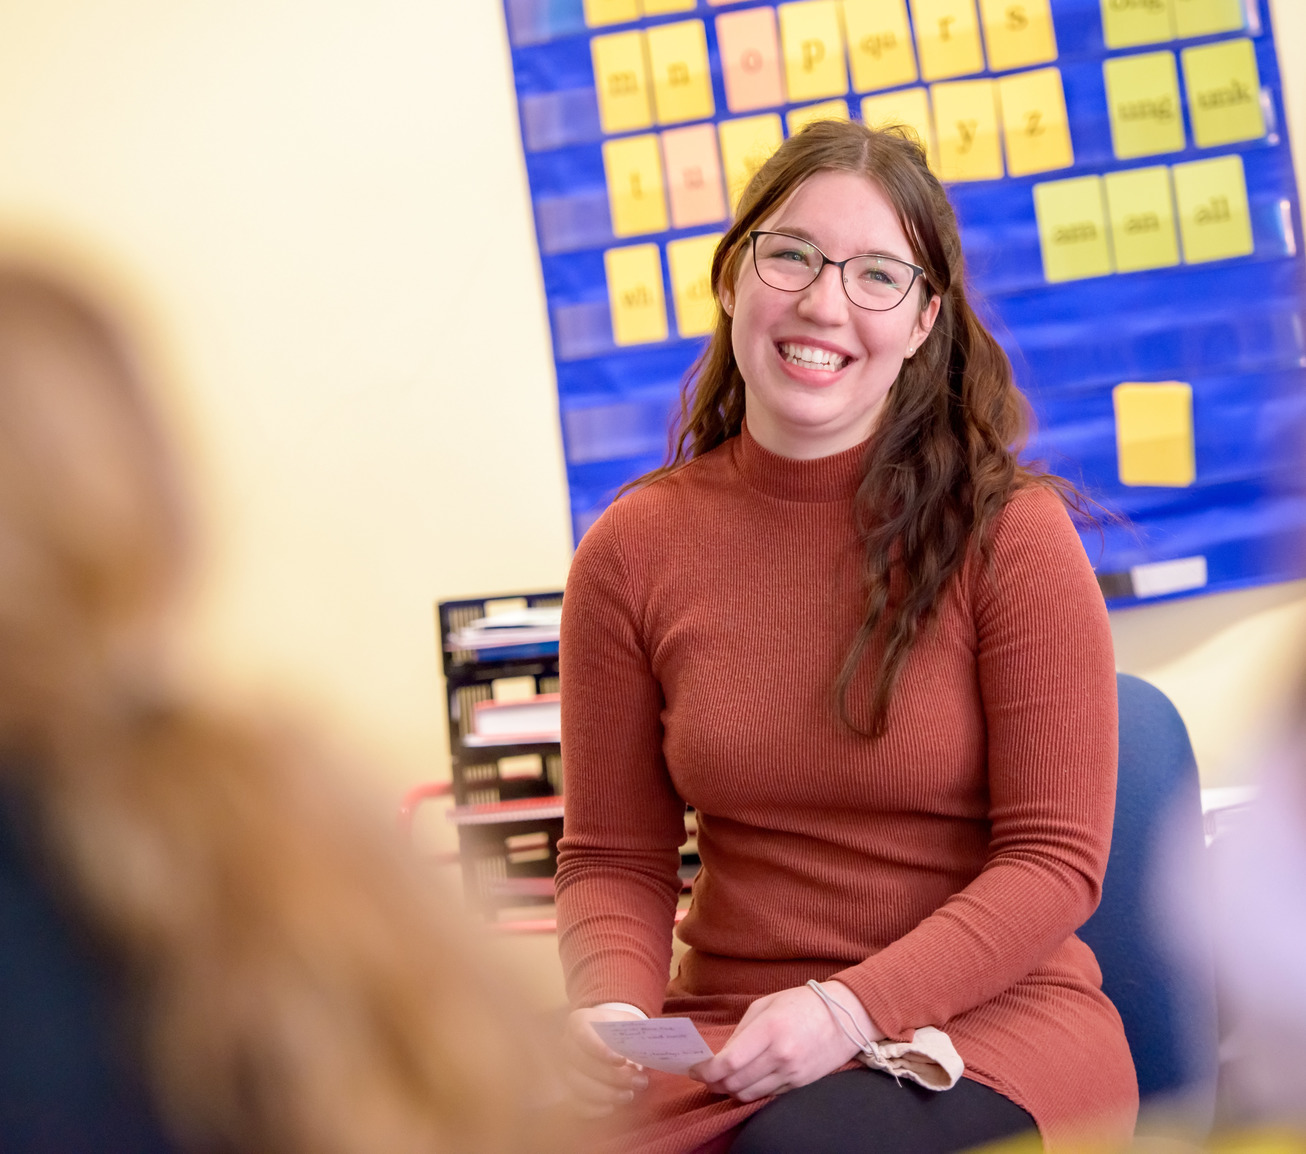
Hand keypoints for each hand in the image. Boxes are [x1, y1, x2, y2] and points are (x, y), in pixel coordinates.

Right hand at [562, 1006, 650, 1117]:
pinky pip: (575, 1103)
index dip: (599, 1049)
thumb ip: (638, 1035)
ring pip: (578, 1085)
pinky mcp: (567, 1089)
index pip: (582, 1034)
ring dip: (606, 1093)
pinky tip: (613, 1107)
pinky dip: (594, 1108)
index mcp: (579, 1021)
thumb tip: (651, 1050)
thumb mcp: (630, 1025)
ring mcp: (564, 1069)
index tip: (622, 1060)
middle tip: (639, 1082)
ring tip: (630, 1095)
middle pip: (582, 1063)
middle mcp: (566, 1044)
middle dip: (612, 1076)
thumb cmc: (621, 1031)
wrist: (609, 1040)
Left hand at [689, 981, 877, 1102]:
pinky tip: (746, 1080)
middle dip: (714, 1083)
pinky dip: (751, 1091)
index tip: (694, 1069)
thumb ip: (741, 1032)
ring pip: (749, 1095)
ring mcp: (792, 1074)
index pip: (729, 1063)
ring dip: (730, 1090)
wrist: (845, 1016)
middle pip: (735, 1084)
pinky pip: (767, 1095)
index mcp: (769, 1030)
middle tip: (704, 1076)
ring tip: (722, 1080)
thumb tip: (720, 1056)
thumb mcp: (765, 1006)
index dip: (706, 1071)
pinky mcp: (800, 1085)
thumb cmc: (801, 1004)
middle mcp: (781, 1056)